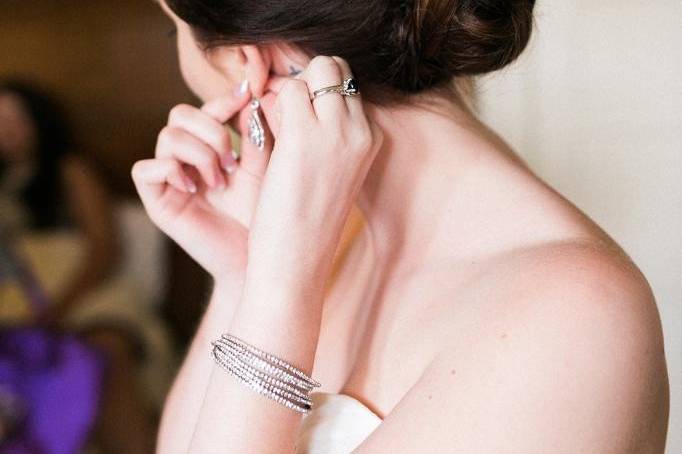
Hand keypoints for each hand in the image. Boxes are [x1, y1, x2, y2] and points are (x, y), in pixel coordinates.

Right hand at [132, 87, 277, 279]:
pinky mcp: (156, 201)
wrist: (254, 257)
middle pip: (178, 114)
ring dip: (199, 154)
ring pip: (167, 137)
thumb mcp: (262, 168)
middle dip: (210, 130)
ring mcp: (169, 179)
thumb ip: (256, 134)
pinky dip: (171, 171)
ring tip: (220, 181)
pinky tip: (195, 189)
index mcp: (210, 148)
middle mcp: (185, 159)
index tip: (249, 95)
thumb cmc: (260, 215)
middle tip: (232, 162)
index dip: (223, 101)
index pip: (205, 110)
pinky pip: (145, 169)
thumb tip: (253, 96)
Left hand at [246, 56, 382, 285]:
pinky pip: (285, 91)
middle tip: (283, 115)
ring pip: (314, 70)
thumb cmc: (306, 223)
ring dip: (288, 91)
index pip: (346, 86)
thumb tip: (296, 95)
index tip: (295, 118)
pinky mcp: (304, 137)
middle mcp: (362, 131)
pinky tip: (262, 137)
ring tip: (273, 130)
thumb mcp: (329, 173)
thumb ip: (324, 135)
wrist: (298, 261)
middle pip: (335, 68)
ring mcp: (337, 131)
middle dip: (305, 80)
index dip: (316, 94)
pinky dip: (269, 105)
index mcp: (372, 140)